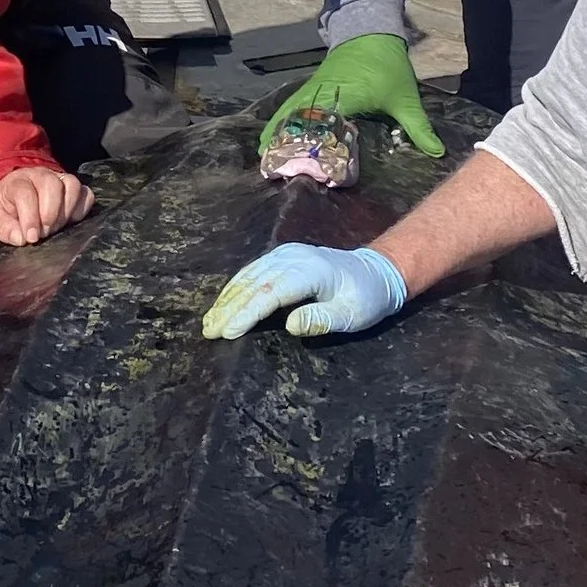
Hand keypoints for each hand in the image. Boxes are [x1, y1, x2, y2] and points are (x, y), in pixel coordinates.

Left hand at [0, 166, 95, 245]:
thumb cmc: (3, 208)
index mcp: (17, 181)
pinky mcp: (73, 188)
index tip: (31, 237)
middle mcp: (40, 175)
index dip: (30, 218)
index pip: (26, 194)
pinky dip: (82, 209)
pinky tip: (70, 222)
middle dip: (50, 213)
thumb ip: (3, 228)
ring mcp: (59, 179)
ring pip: (72, 185)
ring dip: (67, 210)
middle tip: (45, 232)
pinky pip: (86, 194)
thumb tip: (21, 238)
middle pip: (52, 184)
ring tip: (57, 227)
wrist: (12, 194)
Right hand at [202, 242, 408, 342]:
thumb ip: (322, 319)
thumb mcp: (353, 315)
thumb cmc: (367, 298)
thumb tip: (289, 325)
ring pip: (249, 276)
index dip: (247, 313)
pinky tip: (225, 302)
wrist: (377, 271)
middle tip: (209, 332)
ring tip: (209, 322)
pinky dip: (236, 288)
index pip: (270, 293)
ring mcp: (287, 254)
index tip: (227, 332)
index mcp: (311, 271)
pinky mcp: (284, 256)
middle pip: (254, 284)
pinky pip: (253, 271)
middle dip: (228, 308)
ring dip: (227, 299)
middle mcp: (294, 258)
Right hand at [260, 33, 443, 160]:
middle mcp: (322, 93)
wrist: (371, 30)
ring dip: (277, 133)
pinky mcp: (310, 87)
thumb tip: (436, 153)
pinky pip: (291, 106)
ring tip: (265, 160)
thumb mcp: (405, 97)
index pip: (322, 126)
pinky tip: (273, 137)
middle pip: (296, 121)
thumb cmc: (388, 65)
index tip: (301, 170)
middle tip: (272, 171)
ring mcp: (312, 88)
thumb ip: (418, 127)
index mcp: (343, 97)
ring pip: (289, 112)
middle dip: (283, 145)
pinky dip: (281, 121)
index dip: (310, 148)